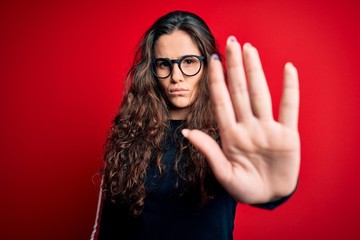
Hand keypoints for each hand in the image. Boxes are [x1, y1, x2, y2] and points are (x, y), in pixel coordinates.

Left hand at [182, 36, 299, 203]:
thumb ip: (208, 150)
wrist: (268, 198)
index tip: (211, 60)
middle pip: (240, 91)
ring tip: (249, 49)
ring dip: (256, 71)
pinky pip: (289, 108)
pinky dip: (290, 89)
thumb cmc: (244, 188)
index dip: (217, 81)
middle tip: (231, 42)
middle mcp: (248, 126)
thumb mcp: (223, 173)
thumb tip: (186, 131)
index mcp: (231, 134)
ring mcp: (268, 129)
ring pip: (261, 94)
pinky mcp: (288, 135)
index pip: (222, 101)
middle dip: (235, 67)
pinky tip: (288, 69)